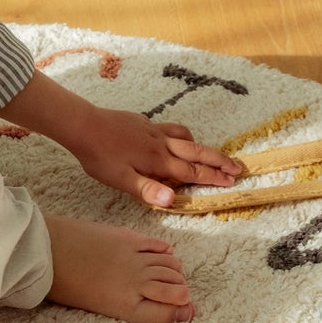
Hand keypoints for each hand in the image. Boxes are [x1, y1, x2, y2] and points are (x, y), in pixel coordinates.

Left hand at [70, 107, 245, 207]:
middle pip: (196, 152)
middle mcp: (160, 143)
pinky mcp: (142, 122)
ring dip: (200, 145)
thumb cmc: (100, 156)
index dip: (213, 176)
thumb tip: (173, 200)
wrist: (83, 124)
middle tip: (238, 166)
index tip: (233, 180)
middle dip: (218, 160)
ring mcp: (152, 130)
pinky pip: (168, 128)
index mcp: (158, 160)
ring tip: (208, 153)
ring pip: (184, 136)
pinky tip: (172, 138)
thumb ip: (148, 190)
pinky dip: (180, 134)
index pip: (192, 171)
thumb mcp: (121, 179)